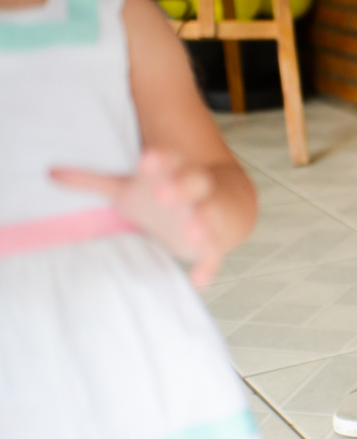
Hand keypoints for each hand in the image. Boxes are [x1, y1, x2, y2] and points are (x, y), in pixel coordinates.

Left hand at [50, 150, 223, 286]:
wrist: (226, 204)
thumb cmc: (169, 193)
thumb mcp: (131, 187)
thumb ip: (92, 181)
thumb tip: (48, 172)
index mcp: (172, 173)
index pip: (169, 160)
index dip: (160, 160)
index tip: (147, 158)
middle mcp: (193, 191)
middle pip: (193, 182)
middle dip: (181, 187)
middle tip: (165, 193)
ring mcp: (207, 215)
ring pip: (208, 215)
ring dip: (200, 223)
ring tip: (191, 231)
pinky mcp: (215, 242)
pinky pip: (214, 254)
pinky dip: (208, 266)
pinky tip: (198, 280)